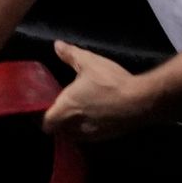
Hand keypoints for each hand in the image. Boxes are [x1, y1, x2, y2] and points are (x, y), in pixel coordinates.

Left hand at [44, 43, 158, 144]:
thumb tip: (56, 45)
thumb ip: (70, 54)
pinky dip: (87, 129)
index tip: (40, 109)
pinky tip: (93, 116)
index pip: (46, 123)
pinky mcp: (107, 136)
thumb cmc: (110, 81)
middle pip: (59, 130)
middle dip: (57, 122)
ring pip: (74, 135)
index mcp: (67, 108)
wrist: (141, 101)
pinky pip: (90, 136)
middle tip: (58, 108)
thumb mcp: (88, 62)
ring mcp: (93, 133)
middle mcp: (77, 125)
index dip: (40, 118)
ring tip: (74, 112)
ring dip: (71, 127)